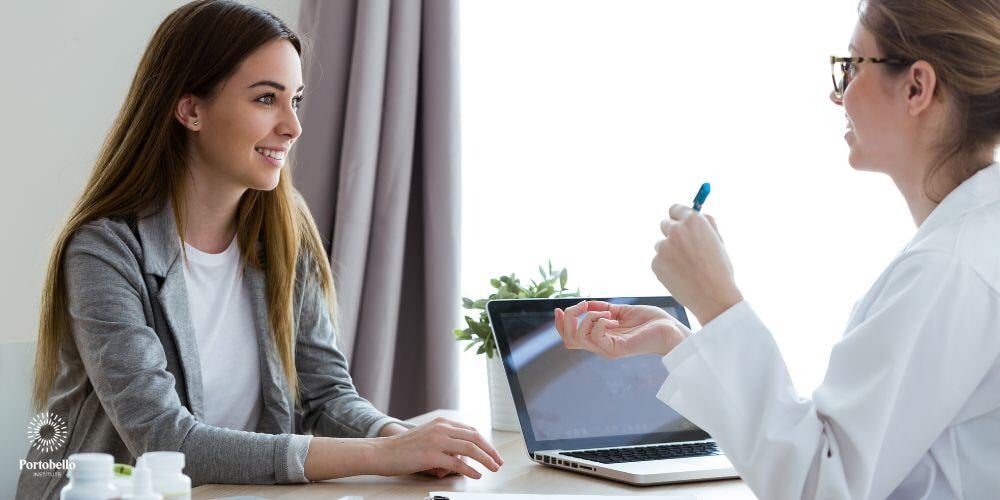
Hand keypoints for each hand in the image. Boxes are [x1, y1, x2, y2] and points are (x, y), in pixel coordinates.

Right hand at [373, 417, 503, 478]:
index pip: (471, 430)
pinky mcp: (431, 455)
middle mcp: (441, 428)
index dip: (485, 442)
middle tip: (498, 461)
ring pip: (470, 449)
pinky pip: (457, 463)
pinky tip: (476, 475)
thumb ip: (446, 440)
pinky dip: (470, 469)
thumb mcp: (428, 436)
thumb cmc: (403, 448)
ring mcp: (436, 441)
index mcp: (442, 423)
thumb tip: (462, 454)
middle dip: (490, 450)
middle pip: (474, 438)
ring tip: (493, 468)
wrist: (382, 452)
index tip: (493, 452)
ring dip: (485, 459)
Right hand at [554, 300, 690, 357]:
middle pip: (568, 339)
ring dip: (586, 317)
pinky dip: (600, 321)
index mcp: (601, 338)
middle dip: (567, 319)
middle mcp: (601, 346)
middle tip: (582, 306)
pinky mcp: (616, 349)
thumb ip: (603, 309)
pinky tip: (614, 318)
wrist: (672, 330)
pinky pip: (596, 336)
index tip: (559, 308)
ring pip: (578, 337)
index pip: (571, 337)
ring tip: (605, 311)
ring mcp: (607, 349)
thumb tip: (586, 304)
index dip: (560, 324)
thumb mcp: (622, 311)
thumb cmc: (652, 321)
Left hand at [653, 205, 742, 324]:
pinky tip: (680, 276)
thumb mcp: (718, 240)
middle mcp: (676, 230)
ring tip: (687, 267)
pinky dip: (666, 267)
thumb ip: (707, 224)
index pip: (675, 209)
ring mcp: (664, 247)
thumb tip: (698, 213)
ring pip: (661, 244)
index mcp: (694, 221)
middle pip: (665, 224)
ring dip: (669, 252)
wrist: (714, 296)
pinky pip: (658, 261)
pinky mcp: (656, 263)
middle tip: (684, 248)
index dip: (678, 216)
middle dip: (672, 233)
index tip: (678, 222)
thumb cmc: (720, 269)